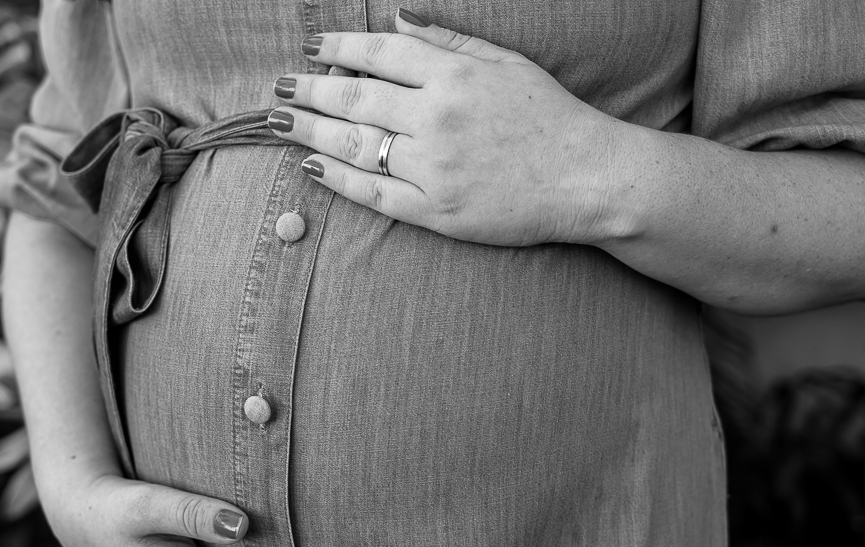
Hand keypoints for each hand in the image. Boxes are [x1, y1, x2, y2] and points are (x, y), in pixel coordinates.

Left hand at [268, 9, 633, 246]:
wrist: (587, 179)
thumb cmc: (550, 116)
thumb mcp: (505, 62)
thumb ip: (447, 40)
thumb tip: (396, 17)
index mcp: (453, 76)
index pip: (378, 53)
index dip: (337, 48)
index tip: (310, 48)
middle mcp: (436, 118)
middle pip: (355, 99)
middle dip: (309, 91)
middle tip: (278, 88)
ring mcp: (434, 168)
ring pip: (356, 145)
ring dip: (310, 132)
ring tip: (280, 123)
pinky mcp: (437, 210)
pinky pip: (375, 194)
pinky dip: (340, 179)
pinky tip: (313, 166)